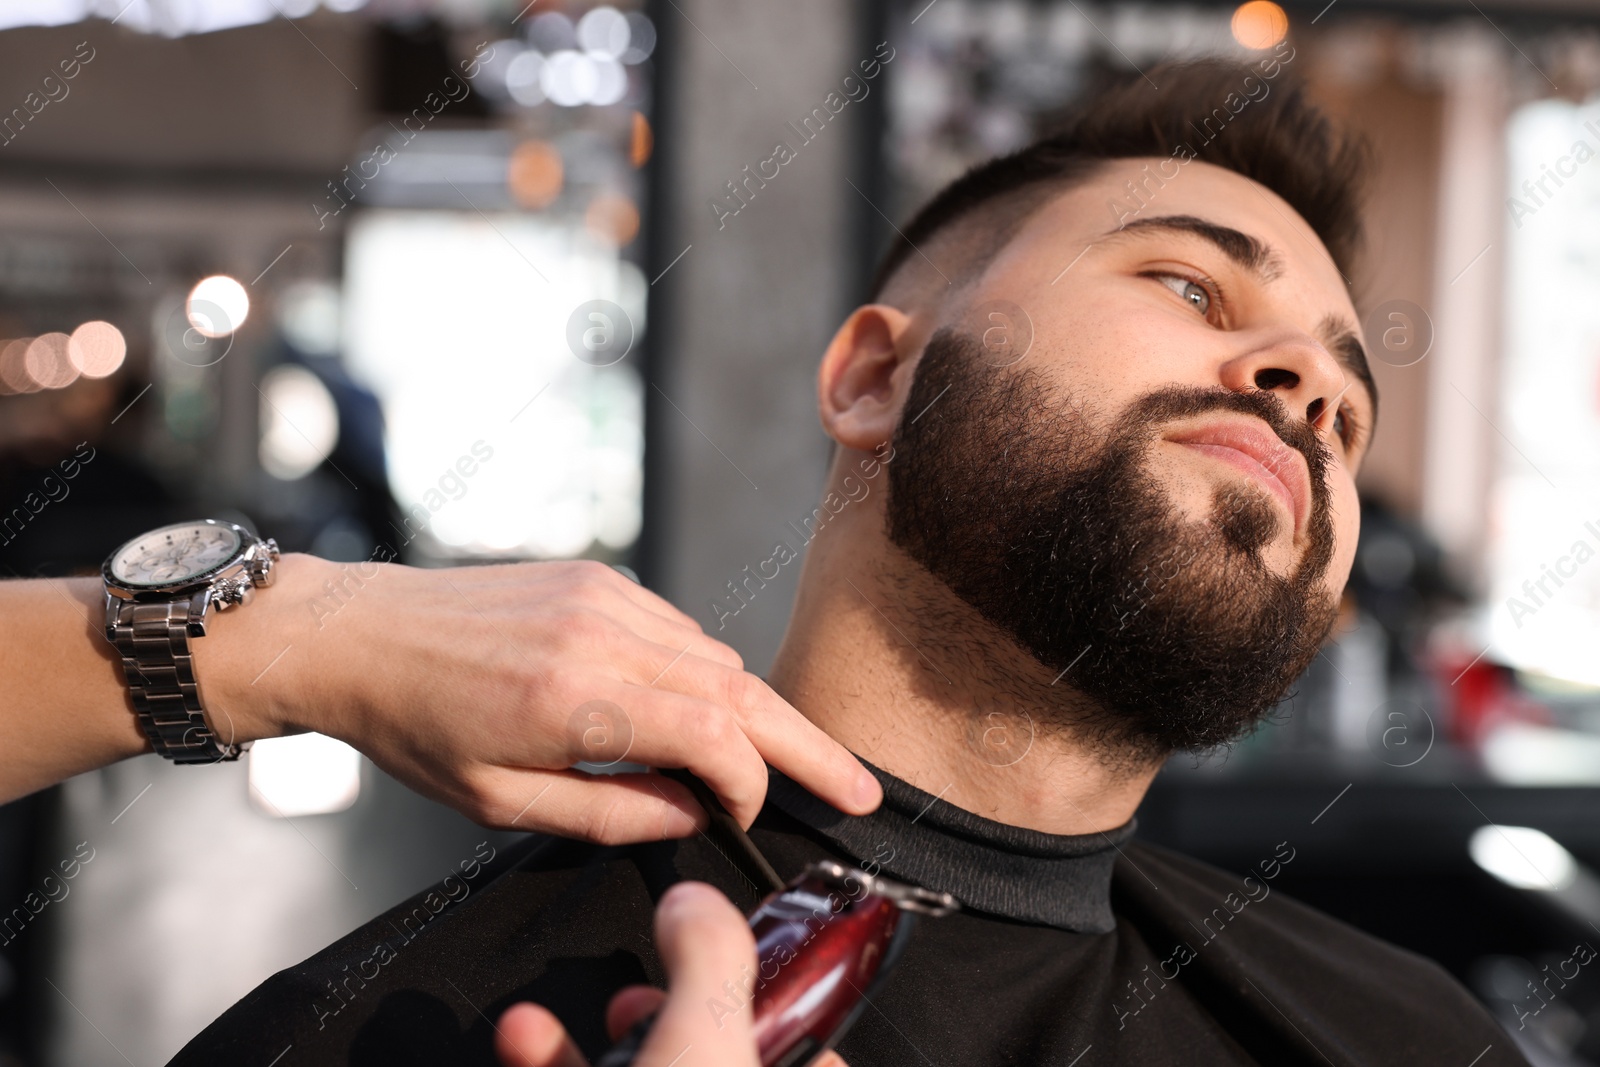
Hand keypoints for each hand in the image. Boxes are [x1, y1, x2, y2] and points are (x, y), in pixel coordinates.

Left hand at [200, 555, 880, 841]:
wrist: (360, 632)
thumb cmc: (417, 727)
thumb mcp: (501, 801)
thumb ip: (609, 813)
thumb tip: (694, 815)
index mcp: (574, 699)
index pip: (716, 735)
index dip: (754, 783)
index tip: (749, 817)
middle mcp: (602, 635)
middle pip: (742, 689)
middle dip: (809, 744)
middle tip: (860, 788)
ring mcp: (606, 596)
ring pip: (719, 657)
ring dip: (757, 711)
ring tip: (780, 758)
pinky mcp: (600, 578)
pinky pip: (682, 631)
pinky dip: (707, 675)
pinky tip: (698, 710)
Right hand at [494, 881, 848, 1066]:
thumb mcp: (709, 1035)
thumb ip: (710, 955)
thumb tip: (695, 901)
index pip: (802, 1023)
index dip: (765, 982)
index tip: (720, 949)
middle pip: (707, 1034)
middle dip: (658, 1005)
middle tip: (637, 993)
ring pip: (639, 1060)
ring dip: (591, 1034)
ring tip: (557, 1018)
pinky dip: (551, 1057)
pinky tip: (525, 1035)